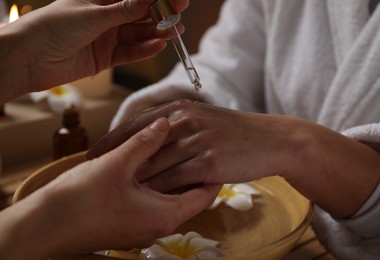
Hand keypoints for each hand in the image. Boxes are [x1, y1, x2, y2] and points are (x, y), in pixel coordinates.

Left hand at [0, 0, 187, 100]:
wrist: (31, 59)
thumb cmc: (54, 27)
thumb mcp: (94, 15)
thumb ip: (125, 10)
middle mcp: (104, 18)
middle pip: (138, 16)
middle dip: (159, 16)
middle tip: (178, 16)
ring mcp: (105, 38)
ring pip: (136, 35)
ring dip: (155, 34)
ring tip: (174, 33)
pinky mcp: (105, 58)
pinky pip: (129, 53)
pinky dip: (144, 51)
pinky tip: (158, 46)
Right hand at [0, 117, 219, 258]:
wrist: (44, 227)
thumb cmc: (81, 197)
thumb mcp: (117, 164)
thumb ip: (145, 141)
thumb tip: (165, 123)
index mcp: (164, 215)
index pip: (204, 195)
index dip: (213, 173)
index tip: (218, 155)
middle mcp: (157, 227)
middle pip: (188, 199)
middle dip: (195, 175)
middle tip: (201, 151)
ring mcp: (142, 230)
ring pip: (169, 202)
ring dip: (174, 180)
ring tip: (179, 156)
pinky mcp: (127, 227)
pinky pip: (152, 207)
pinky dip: (158, 189)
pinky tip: (151, 171)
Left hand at [89, 100, 293, 187]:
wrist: (271, 140)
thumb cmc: (234, 131)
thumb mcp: (202, 118)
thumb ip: (174, 126)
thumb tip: (147, 142)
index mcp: (179, 108)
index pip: (134, 125)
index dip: (110, 142)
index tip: (91, 155)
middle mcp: (184, 121)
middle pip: (139, 147)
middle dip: (115, 164)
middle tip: (95, 179)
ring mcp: (196, 142)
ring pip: (154, 166)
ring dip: (133, 182)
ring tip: (114, 194)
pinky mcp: (208, 163)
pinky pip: (174, 181)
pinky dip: (158, 193)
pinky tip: (146, 202)